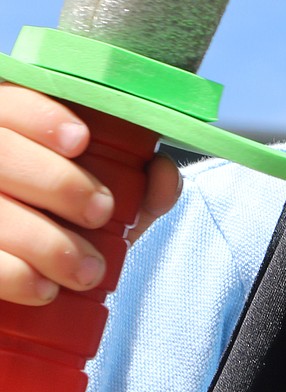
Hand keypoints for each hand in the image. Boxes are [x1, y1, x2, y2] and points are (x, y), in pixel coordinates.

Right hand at [0, 85, 180, 305]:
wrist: (30, 278)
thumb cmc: (66, 225)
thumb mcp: (105, 201)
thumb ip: (139, 186)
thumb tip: (164, 175)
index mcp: (6, 127)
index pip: (10, 102)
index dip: (40, 116)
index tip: (82, 141)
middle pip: (0, 154)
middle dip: (56, 182)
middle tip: (101, 211)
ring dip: (42, 242)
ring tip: (88, 270)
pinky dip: (11, 275)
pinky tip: (43, 289)